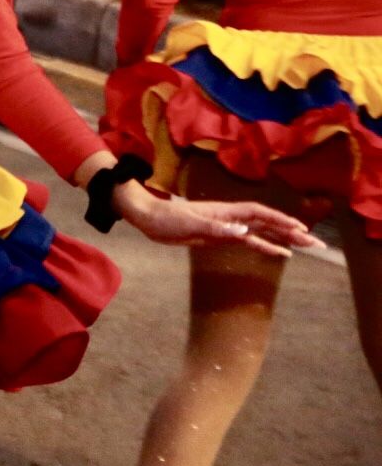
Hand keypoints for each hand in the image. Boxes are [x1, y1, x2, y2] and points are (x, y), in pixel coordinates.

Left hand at [115, 183, 321, 258]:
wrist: (148, 219)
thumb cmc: (166, 219)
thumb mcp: (189, 224)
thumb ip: (216, 228)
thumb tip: (242, 232)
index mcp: (225, 212)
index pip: (259, 214)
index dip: (280, 220)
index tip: (300, 229)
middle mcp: (230, 217)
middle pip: (267, 222)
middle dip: (292, 231)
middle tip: (317, 243)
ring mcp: (227, 227)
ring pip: (262, 231)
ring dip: (284, 238)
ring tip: (307, 247)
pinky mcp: (220, 237)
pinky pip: (250, 241)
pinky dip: (267, 246)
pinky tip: (281, 253)